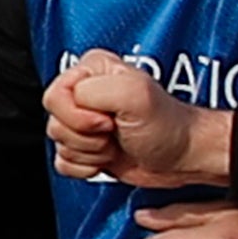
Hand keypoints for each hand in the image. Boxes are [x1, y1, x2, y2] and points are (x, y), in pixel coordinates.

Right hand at [43, 46, 228, 186]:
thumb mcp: (135, 95)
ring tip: (116, 143)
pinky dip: (86, 168)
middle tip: (114, 131)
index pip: (54, 95)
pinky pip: (63, 163)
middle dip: (85, 136)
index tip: (108, 120)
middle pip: (54, 122)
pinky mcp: (84, 147)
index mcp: (92, 70)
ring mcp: (84, 121)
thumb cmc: (168, 126)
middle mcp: (84, 93)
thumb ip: (95, 91)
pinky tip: (109, 158)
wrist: (183, 157)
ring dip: (90, 152)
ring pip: (58, 144)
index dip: (78, 115)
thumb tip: (74, 105)